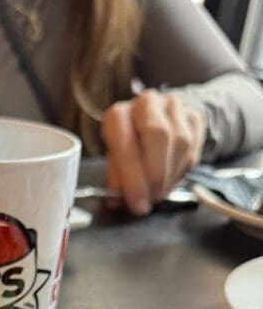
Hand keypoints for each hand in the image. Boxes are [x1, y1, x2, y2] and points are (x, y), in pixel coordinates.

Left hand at [101, 90, 205, 215]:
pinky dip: (183, 169)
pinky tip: (172, 179)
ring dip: (171, 174)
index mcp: (119, 115)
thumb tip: (118, 200)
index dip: (133, 179)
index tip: (137, 204)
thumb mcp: (115, 160)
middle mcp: (146, 104)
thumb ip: (117, 178)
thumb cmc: (130, 145)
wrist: (157, 121)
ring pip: (180, 141)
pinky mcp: (193, 116)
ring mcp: (172, 107)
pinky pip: (194, 146)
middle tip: (153, 199)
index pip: (125, 145)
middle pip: (158, 136)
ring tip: (161, 192)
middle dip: (156, 175)